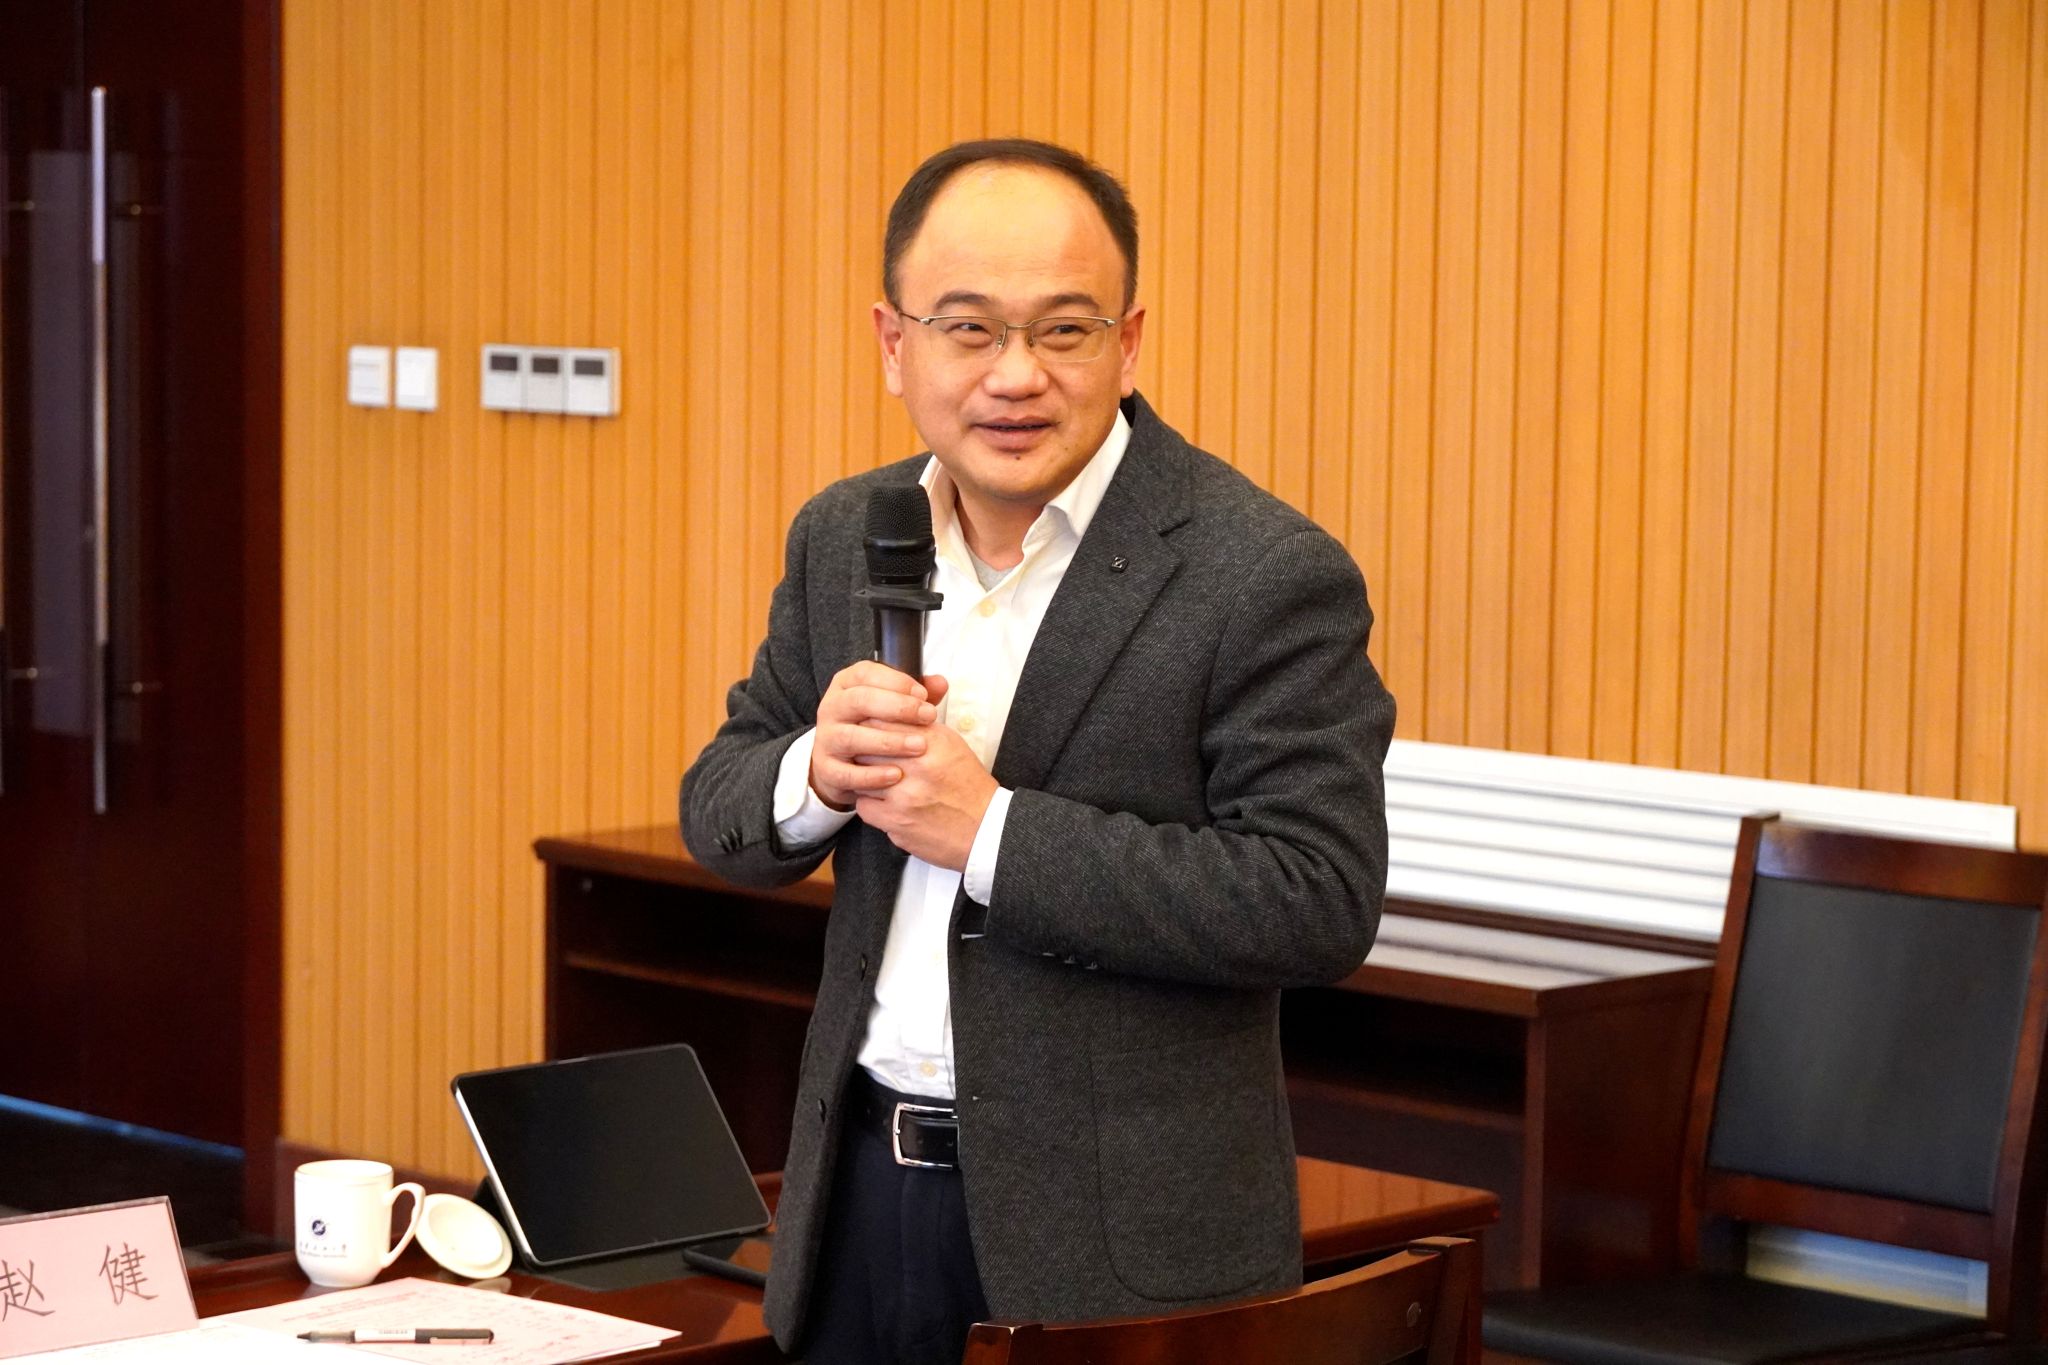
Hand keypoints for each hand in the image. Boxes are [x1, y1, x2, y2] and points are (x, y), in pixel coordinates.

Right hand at [809, 662, 947, 809]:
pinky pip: (846, 773)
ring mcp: (826, 739)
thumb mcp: (893, 706)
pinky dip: (872, 775)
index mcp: (846, 685)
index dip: (897, 681)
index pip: (865, 673)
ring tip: (919, 746)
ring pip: (852, 737)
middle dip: (898, 707)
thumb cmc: (874, 727)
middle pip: (859, 700)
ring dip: (888, 742)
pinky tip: (897, 775)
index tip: (924, 695)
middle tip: (928, 716)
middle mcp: (831, 708)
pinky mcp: (826, 769)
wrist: (843, 764)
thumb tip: (940, 683)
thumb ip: (916, 695)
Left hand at [854, 713, 998, 870]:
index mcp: (933, 742)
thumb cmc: (968, 786)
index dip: (871, 724)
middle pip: (867, 746)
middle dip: (864, 749)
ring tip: (876, 778)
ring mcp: (904, 796)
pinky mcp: (896, 822)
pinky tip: (883, 802)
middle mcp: (917, 766)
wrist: (984, 829)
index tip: (871, 730)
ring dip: (865, 777)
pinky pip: (863, 806)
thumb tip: (889, 715)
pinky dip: (870, 803)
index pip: (882, 720)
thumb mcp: (951, 745)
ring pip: (861, 776)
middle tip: (869, 754)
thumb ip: (920, 728)